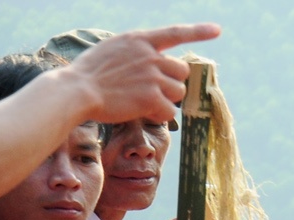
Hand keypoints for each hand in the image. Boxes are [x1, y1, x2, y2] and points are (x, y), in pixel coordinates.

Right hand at [57, 24, 220, 124]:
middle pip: (182, 71)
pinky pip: (170, 111)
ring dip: (167, 100)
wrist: (76, 90)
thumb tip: (160, 64)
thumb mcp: (113, 50)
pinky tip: (142, 112)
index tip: (217, 30)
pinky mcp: (151, 97)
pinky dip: (160, 115)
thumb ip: (138, 53)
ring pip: (179, 92)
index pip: (174, 33)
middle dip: (173, 83)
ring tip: (143, 102)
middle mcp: (149, 55)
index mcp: (138, 40)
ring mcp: (152, 75)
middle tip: (154, 91)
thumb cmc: (90, 74)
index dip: (198, 32)